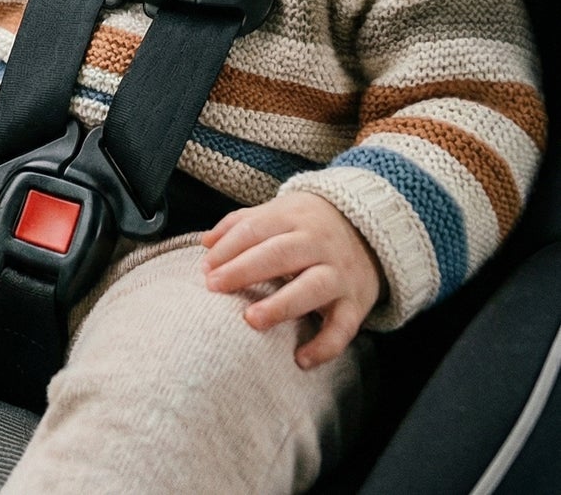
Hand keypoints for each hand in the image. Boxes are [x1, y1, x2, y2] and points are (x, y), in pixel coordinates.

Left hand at [198, 191, 382, 368]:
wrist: (369, 230)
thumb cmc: (306, 225)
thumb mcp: (277, 213)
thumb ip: (240, 223)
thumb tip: (205, 243)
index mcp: (293, 217)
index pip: (255, 229)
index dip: (228, 248)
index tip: (205, 269)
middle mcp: (318, 243)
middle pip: (279, 254)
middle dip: (244, 270)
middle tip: (214, 287)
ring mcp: (339, 273)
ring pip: (312, 288)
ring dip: (281, 305)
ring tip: (251, 320)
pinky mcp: (357, 303)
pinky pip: (343, 328)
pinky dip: (324, 346)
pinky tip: (300, 360)